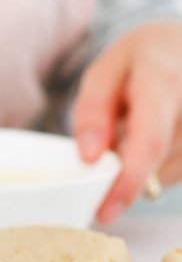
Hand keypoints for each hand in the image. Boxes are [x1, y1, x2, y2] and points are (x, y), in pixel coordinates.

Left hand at [74, 22, 181, 222]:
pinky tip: (151, 138)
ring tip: (135, 129)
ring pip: (163, 173)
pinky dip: (153, 166)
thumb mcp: (103, 74)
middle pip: (155, 163)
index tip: (104, 212)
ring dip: (138, 166)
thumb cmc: (136, 62)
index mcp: (164, 83)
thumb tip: (89, 159)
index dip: (127, 182)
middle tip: (109, 144)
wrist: (179, 49)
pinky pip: (174, 172)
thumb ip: (93, 113)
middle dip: (121, 170)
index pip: (150, 142)